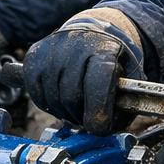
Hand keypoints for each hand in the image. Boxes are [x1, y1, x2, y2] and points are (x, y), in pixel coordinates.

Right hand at [24, 9, 146, 133]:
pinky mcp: (33, 57)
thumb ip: (123, 106)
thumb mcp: (130, 80)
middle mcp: (75, 45)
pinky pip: (37, 96)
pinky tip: (62, 100)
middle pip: (71, 96)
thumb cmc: (113, 63)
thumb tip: (103, 129)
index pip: (98, 81)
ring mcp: (51, 50)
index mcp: (105, 50)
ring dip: (65, 113)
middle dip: (81, 116)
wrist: (92, 34)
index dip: (98, 110)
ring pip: (53, 99)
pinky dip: (49, 106)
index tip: (99, 127)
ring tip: (77, 107)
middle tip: (88, 117)